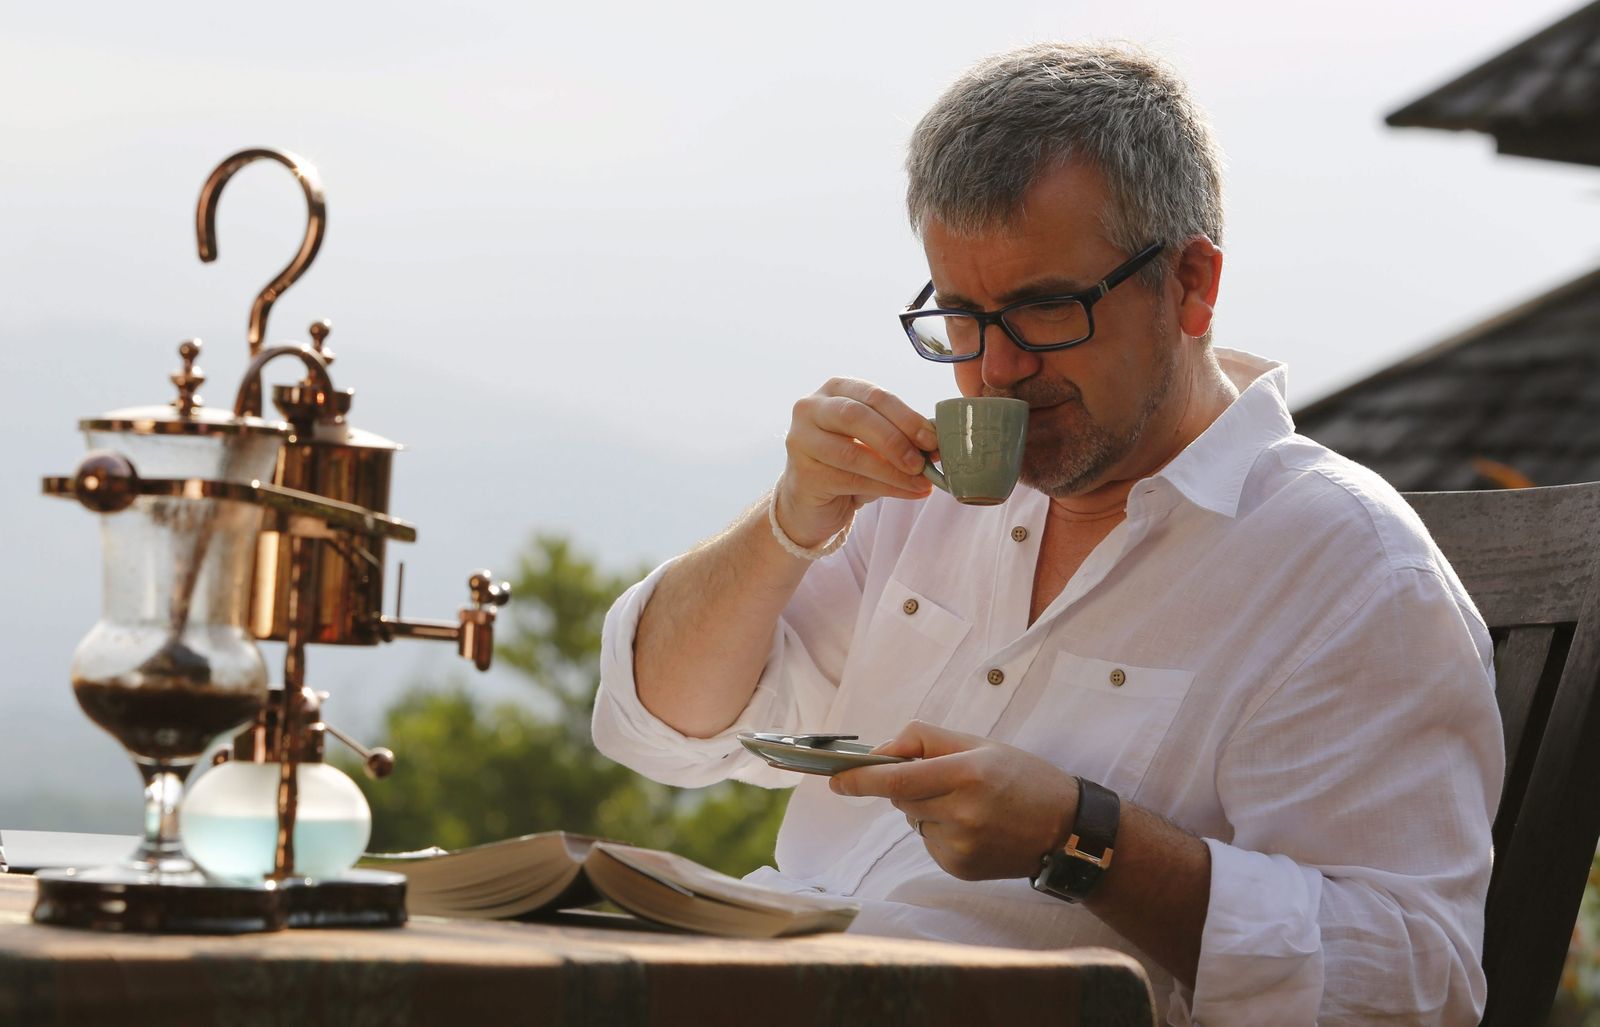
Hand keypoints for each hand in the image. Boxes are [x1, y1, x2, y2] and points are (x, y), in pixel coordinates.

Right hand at [775, 378, 936, 547]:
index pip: (874, 396)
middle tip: (923, 462)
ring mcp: (801, 440)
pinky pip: (850, 480)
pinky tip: (908, 492)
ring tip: (921, 482)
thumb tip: (937, 445)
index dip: (906, 417)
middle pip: (857, 417)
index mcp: (835, 389)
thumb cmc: (849, 464)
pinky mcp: (803, 474)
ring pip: (853, 452)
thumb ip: (902, 437)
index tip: (932, 439)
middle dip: (896, 440)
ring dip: (893, 470)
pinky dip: (885, 487)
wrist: (814, 501)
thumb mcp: (876, 443)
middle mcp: (811, 408)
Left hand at [829, 721, 1078, 880]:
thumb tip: (878, 753)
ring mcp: (961, 846)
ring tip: (970, 806)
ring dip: (926, 809)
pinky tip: (973, 827)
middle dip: (906, 785)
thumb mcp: (979, 744)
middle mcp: (963, 813)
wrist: (1065, 829)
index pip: (899, 779)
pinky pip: (928, 843)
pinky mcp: (959, 868)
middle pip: (901, 798)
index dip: (862, 780)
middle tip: (941, 779)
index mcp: (968, 774)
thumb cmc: (1021, 777)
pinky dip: (939, 831)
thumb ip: (924, 740)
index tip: (835, 780)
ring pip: (914, 821)